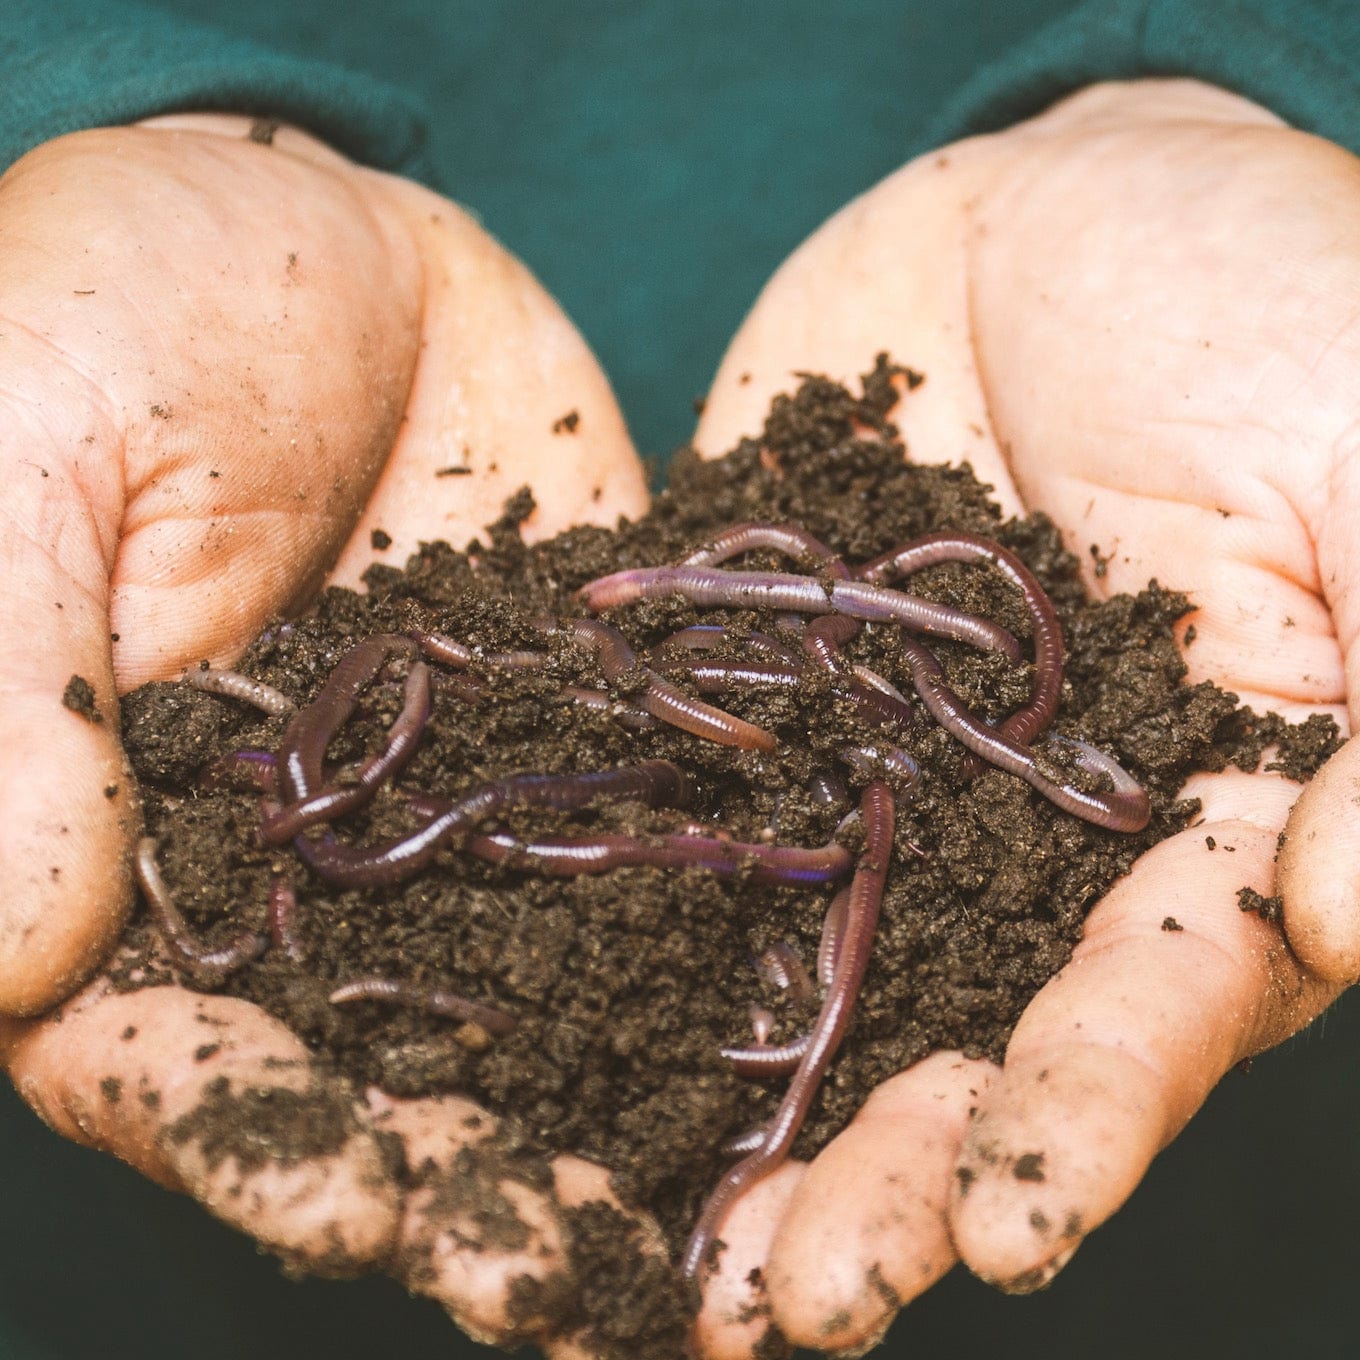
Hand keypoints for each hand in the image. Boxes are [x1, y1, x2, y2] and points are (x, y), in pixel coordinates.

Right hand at [0, 115, 656, 1353]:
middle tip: (579, 1290)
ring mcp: (461, 823)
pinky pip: (652, 870)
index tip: (360, 1206)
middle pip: (374, 1073)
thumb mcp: (28, 445)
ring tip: (718, 1241)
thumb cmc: (117, 302)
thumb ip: (10, 687)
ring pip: (531, 1010)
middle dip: (468, 1185)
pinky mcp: (587, 749)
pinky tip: (794, 1036)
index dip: (255, 1140)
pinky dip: (713, 958)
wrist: (321, 234)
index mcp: (127, 843)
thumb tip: (14, 940)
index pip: (168, 1046)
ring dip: (611, 1126)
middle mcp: (304, 873)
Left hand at [686, 79, 1358, 1354]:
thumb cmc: (1256, 297)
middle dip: (880, 1176)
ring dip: (739, 1124)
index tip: (1002, 1225)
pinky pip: (680, 839)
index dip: (1086, 1112)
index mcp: (1211, 816)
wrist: (1040, 204)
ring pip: (808, 987)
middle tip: (786, 1308)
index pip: (1158, 1001)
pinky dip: (614, 941)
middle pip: (961, 1041)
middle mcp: (1036, 846)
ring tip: (653, 1267)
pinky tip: (533, 1042)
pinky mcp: (752, 718)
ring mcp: (881, 791)